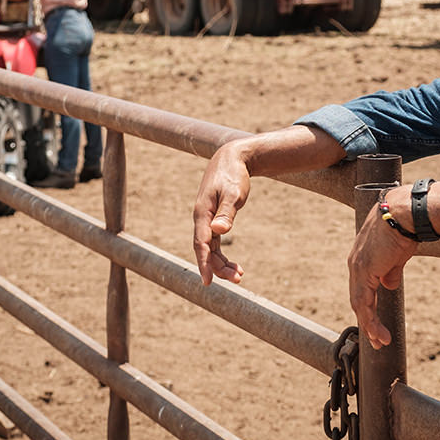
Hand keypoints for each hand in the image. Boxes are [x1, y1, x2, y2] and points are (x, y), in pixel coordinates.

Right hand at [192, 143, 249, 284]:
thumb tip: (219, 231)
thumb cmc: (233, 175)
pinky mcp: (213, 219)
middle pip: (205, 249)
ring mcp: (206, 220)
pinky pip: (214, 243)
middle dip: (218, 267)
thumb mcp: (234, 193)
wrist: (232, 158)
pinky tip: (234, 265)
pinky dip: (222, 255)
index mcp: (203, 213)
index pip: (201, 243)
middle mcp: (202, 219)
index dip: (204, 263)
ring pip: (210, 249)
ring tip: (239, 275)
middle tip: (237, 279)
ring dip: (221, 264)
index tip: (208, 281)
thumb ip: (227, 212)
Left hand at [348, 199, 416, 349]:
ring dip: (370, 325)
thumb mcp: (397, 254)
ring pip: (360, 303)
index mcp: (362, 257)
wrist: (404, 213)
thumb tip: (389, 285)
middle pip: (358, 297)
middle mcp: (355, 263)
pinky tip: (378, 333)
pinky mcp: (364, 272)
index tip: (375, 320)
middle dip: (367, 319)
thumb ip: (391, 271)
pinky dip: (371, 320)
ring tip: (380, 342)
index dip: (368, 304)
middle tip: (375, 338)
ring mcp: (357, 267)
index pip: (362, 286)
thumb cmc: (404, 227)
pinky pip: (364, 303)